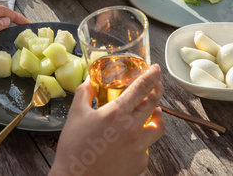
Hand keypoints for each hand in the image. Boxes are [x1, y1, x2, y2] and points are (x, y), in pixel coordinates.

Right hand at [50, 64, 164, 175]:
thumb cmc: (74, 147)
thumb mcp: (75, 114)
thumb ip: (85, 92)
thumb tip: (90, 80)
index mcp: (117, 113)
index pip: (142, 88)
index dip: (151, 75)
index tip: (155, 69)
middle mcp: (132, 128)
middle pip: (154, 103)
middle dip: (157, 89)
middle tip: (156, 84)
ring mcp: (139, 147)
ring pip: (159, 126)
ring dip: (157, 115)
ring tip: (152, 112)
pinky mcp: (140, 162)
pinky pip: (148, 146)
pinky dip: (143, 139)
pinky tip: (132, 139)